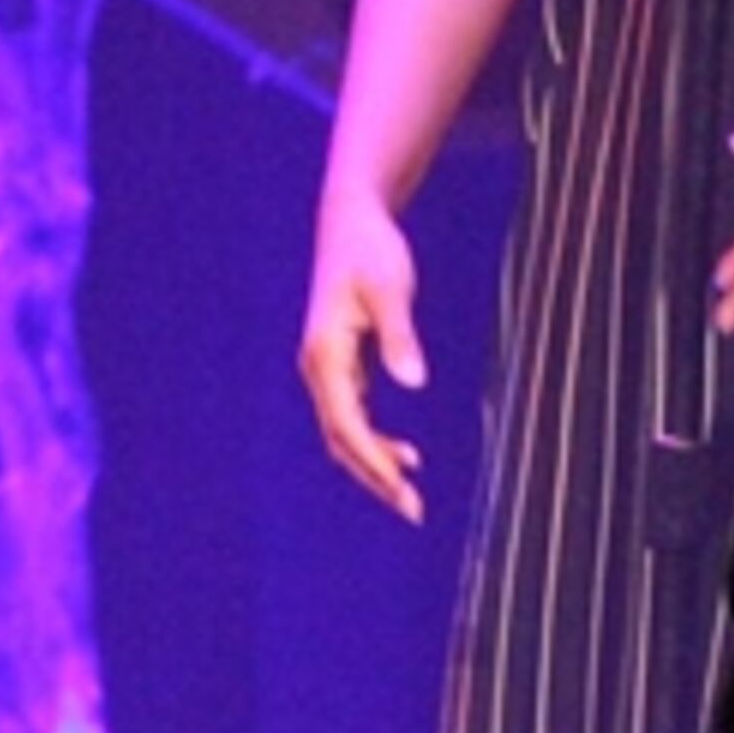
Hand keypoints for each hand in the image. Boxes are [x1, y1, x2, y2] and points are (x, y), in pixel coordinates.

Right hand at [300, 189, 429, 524]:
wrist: (351, 222)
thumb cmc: (371, 252)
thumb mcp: (390, 288)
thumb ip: (400, 335)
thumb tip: (413, 381)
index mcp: (324, 355)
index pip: (347, 424)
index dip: (374, 462)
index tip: (405, 491)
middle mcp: (319, 368)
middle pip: (341, 440)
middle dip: (374, 477)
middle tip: (415, 511)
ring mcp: (328, 369)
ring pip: (344, 433)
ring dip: (374, 465)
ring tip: (411, 494)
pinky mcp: (342, 365)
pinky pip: (352, 417)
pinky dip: (374, 442)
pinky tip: (405, 456)